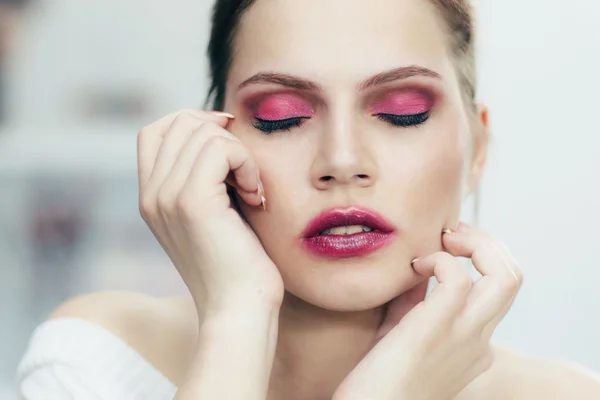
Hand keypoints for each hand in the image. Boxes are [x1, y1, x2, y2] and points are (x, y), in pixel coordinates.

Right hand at [137, 109, 283, 312]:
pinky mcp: (191, 201)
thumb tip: (222, 130)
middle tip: (245, 171)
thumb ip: (205, 177)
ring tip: (252, 190)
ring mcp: (166, 196)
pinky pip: (221, 149)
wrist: (239, 309)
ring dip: (240, 154)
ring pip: (204, 132)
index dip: (194, 122)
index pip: (156, 130)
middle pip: (179, 122)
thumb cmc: (238, 264)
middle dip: (222, 135)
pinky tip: (256, 195)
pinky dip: (247, 163)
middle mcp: (151, 194)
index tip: (231, 145)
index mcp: (152, 197)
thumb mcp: (215, 214)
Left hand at [332, 223, 522, 399]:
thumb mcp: (404, 335)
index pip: (499, 290)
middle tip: (451, 233)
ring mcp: (465, 336)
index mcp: (475, 343)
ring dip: (476, 243)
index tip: (445, 245)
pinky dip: (440, 259)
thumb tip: (419, 269)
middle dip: (487, 242)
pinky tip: (415, 266)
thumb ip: (417, 303)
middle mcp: (479, 340)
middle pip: (513, 276)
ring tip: (444, 239)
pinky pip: (458, 277)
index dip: (479, 258)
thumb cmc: (378, 379)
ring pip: (505, 275)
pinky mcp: (438, 330)